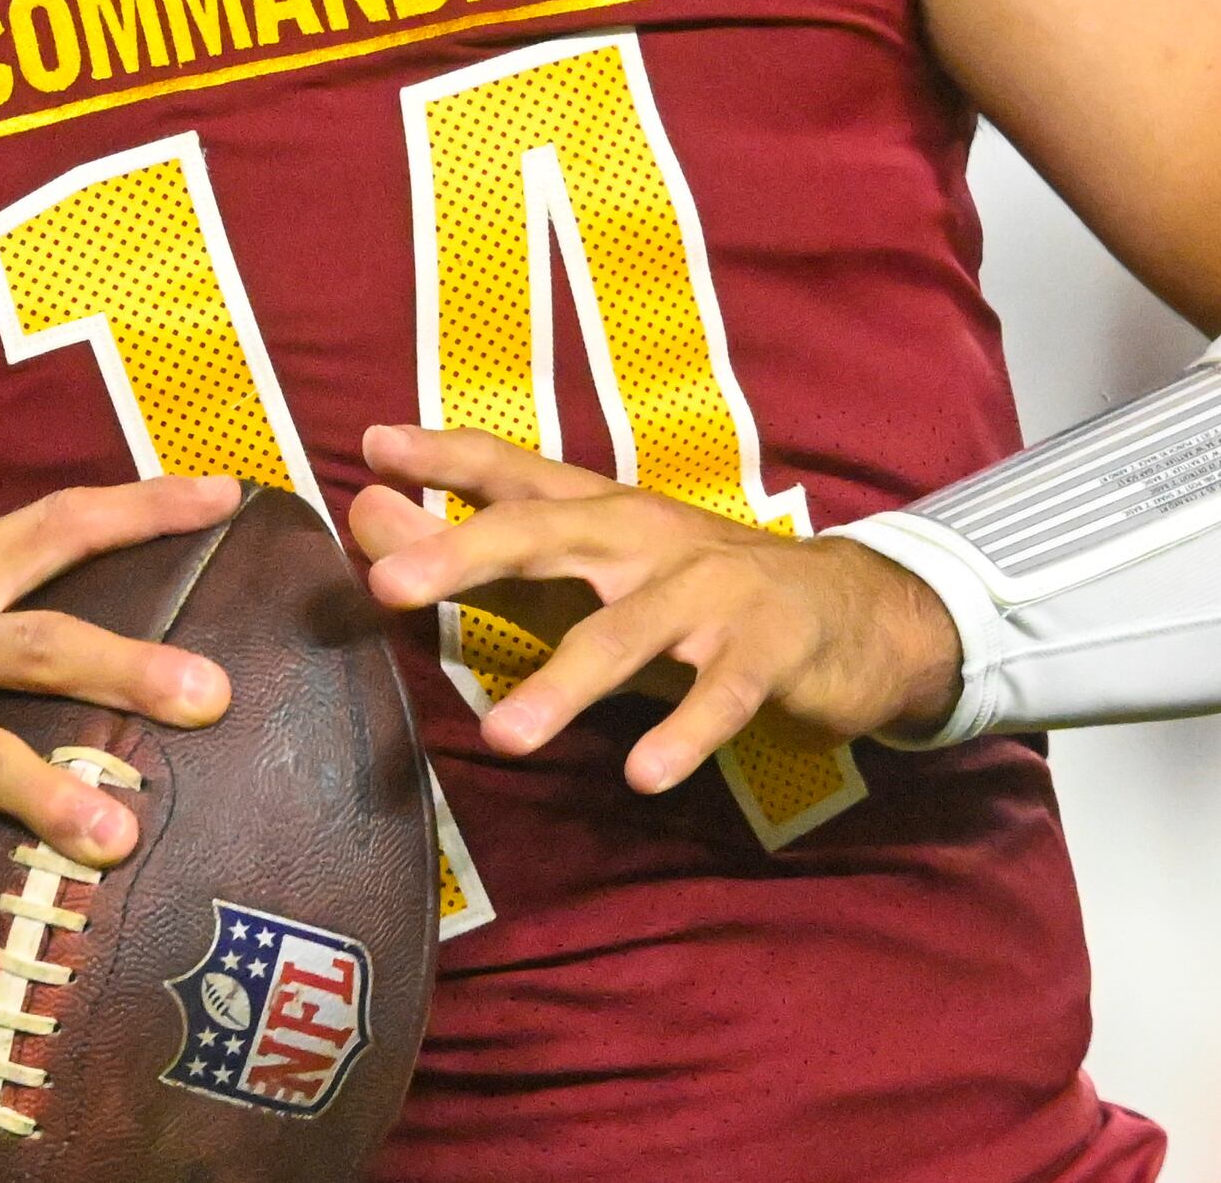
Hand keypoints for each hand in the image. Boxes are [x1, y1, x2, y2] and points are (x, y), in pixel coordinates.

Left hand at [344, 426, 962, 793]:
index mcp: (600, 512)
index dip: (444, 456)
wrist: (856, 613)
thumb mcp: (586, 569)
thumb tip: (364, 515)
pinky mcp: (768, 652)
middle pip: (549, 534)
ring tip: (504, 736)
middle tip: (391, 585)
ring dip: (564, 683)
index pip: (513, 471)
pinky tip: (645, 773)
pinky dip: (685, 732)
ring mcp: (710, 592)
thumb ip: (476, 549)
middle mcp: (646, 538)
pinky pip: (721, 695)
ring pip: (627, 631)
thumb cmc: (693, 591)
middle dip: (468, 555)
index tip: (373, 447)